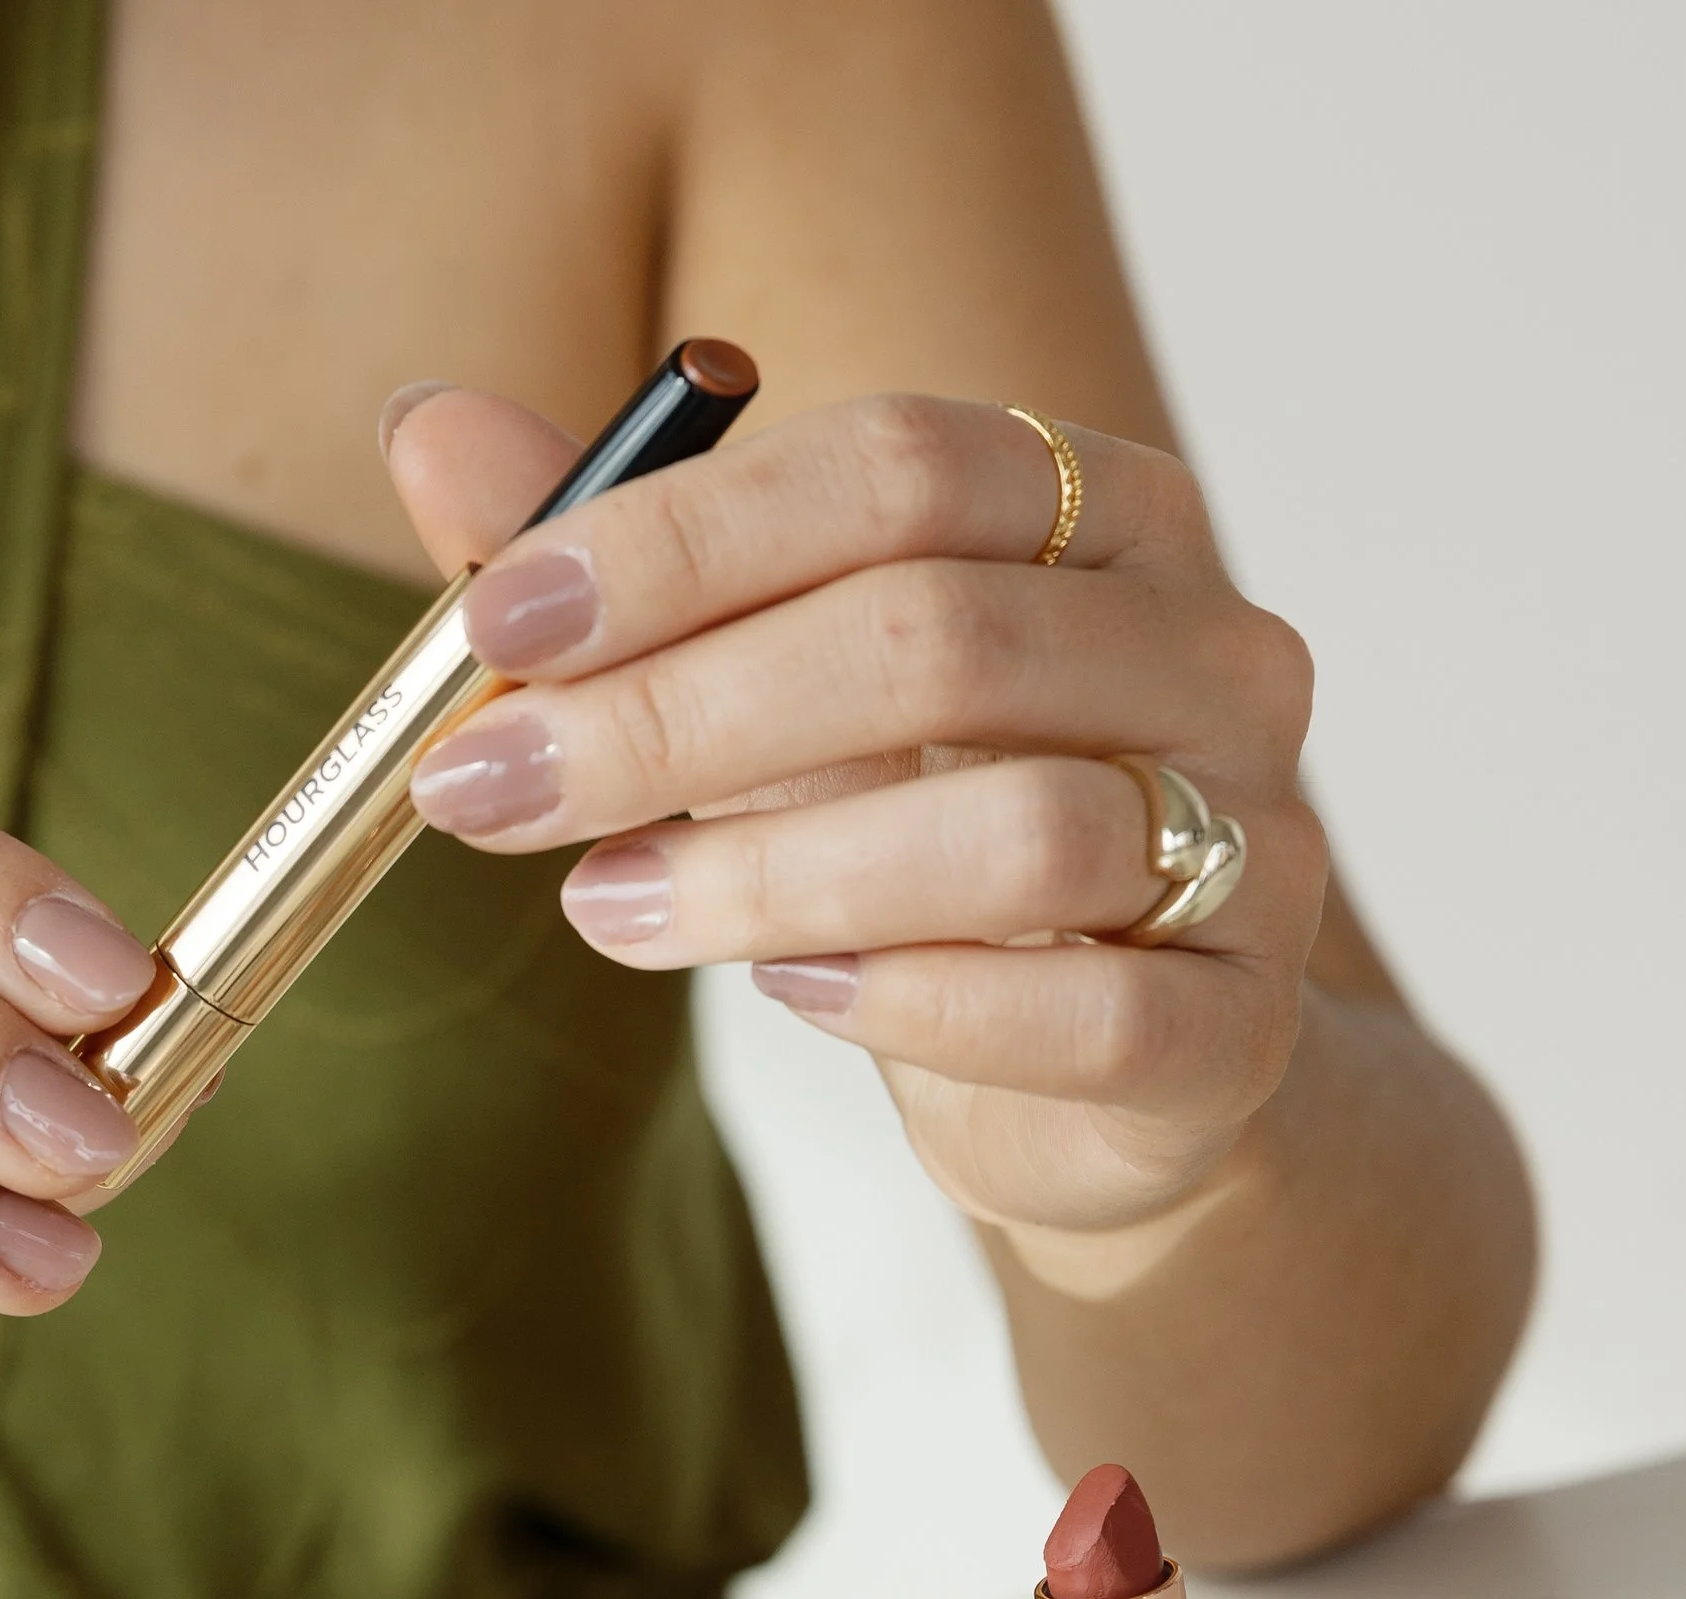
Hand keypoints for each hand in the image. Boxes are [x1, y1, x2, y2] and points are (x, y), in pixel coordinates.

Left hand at [390, 388, 1323, 1238]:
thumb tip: (429, 432)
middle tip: (494, 789)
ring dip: (772, 876)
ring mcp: (1256, 842)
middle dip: (679, 715)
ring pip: (1019, 831)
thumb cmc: (928, 851)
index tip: (499, 622)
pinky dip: (911, 1003)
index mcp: (1106, 513)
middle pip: (940, 638)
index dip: (682, 539)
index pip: (899, 467)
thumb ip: (625, 577)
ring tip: (609, 909)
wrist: (1108, 1079)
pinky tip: (790, 998)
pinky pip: (1085, 1014)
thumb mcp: (766, 699)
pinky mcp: (1236, 1032)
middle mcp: (1211, 650)